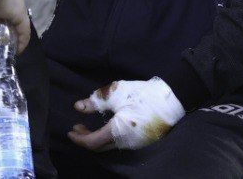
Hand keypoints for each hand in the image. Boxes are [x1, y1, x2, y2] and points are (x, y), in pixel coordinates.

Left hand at [68, 78, 184, 150]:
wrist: (172, 98)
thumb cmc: (143, 94)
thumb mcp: (116, 93)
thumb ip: (96, 101)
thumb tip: (78, 107)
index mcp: (117, 131)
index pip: (92, 142)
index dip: (79, 138)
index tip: (70, 130)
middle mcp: (125, 143)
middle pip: (99, 148)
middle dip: (85, 138)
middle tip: (78, 126)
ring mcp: (135, 144)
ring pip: (109, 146)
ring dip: (97, 138)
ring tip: (91, 125)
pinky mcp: (142, 141)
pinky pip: (120, 143)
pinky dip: (108, 137)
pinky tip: (108, 126)